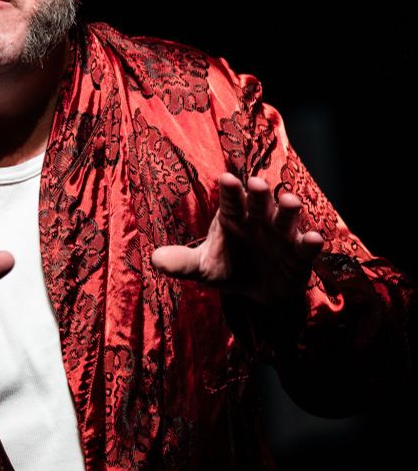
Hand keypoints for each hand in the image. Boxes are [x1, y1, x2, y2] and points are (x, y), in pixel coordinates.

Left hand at [151, 172, 324, 303]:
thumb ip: (182, 262)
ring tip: (290, 201)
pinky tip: (314, 238)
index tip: (225, 178)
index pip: (229, 201)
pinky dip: (311, 242)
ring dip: (287, 210)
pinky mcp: (299, 255)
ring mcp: (281, 235)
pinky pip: (306, 247)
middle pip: (258, 202)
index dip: (229, 190)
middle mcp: (258, 220)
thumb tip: (155, 260)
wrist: (258, 292)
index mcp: (232, 217)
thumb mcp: (204, 268)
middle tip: (255, 183)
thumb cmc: (228, 267)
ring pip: (285, 218)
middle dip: (258, 194)